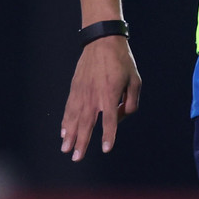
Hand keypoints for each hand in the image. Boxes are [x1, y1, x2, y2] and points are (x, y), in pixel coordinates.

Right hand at [60, 36, 140, 160]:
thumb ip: (132, 102)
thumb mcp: (135, 80)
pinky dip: (66, 121)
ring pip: (75, 118)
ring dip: (70, 135)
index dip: (108, 135)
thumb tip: (121, 116)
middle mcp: (94, 95)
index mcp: (111, 94)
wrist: (102, 41)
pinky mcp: (75, 88)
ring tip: (66, 149)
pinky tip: (63, 132)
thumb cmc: (122, 61)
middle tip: (76, 158)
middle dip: (82, 142)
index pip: (110, 120)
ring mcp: (82, 92)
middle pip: (87, 123)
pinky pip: (69, 108)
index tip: (105, 148)